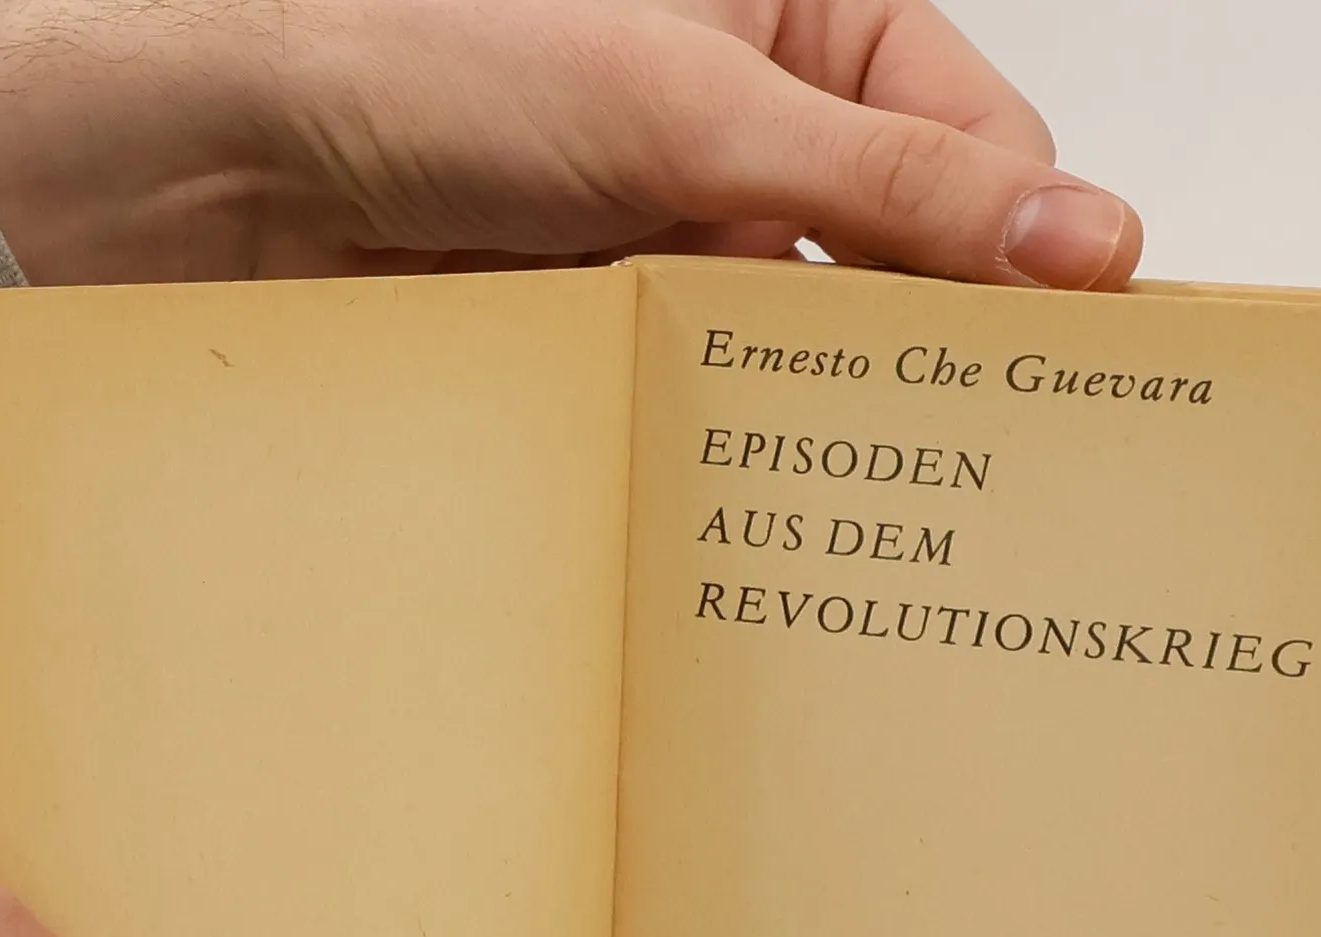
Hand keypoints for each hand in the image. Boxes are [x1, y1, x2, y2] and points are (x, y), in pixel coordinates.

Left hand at [0, 0, 1142, 553]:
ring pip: (822, 349)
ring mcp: (693, 244)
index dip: (1032, 245)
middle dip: (944, 349)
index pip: (979, 145)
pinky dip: (750, 454)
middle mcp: (758, 134)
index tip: (1088, 343)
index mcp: (804, 24)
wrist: (232, 173)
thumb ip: (888, 188)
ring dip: (839, 415)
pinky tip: (773, 504)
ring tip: (889, 500)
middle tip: (1004, 458)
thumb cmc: (421, 60)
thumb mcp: (687, 107)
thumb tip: (1078, 238)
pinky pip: (728, 407)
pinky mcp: (628, 336)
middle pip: (912, 260)